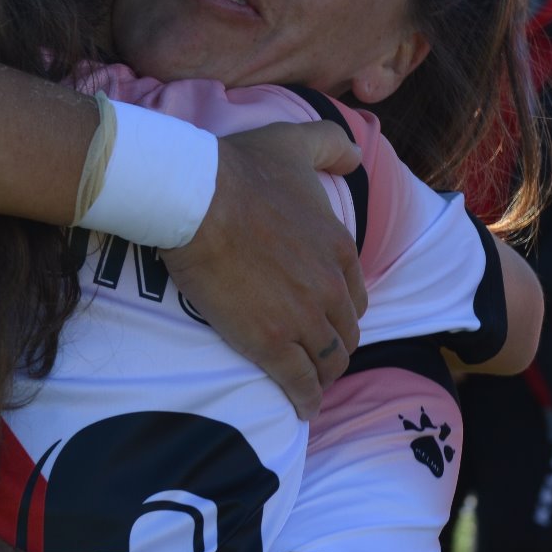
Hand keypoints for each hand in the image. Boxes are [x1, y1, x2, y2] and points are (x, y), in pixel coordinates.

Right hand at [162, 121, 364, 418]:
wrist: (196, 198)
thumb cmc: (239, 169)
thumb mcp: (294, 143)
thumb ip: (329, 145)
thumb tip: (354, 154)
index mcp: (338, 246)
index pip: (354, 295)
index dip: (341, 311)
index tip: (326, 320)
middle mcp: (330, 287)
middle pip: (345, 333)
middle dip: (334, 347)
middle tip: (316, 356)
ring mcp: (303, 318)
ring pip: (327, 362)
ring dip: (322, 376)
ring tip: (309, 385)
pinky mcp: (270, 343)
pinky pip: (299, 384)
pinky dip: (305, 400)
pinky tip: (302, 408)